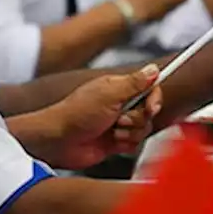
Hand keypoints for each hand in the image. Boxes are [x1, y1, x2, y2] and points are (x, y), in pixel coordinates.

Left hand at [37, 65, 163, 169]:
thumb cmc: (76, 114)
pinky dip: (125, 144)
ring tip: (112, 131)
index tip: (151, 107)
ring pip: (142, 129)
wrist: (58, 142)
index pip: (149, 89)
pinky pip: (134, 144)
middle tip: (120, 120)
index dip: (154, 99)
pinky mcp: (115, 141)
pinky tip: (111, 142)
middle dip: (137, 119)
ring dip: (129, 133)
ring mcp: (117, 124)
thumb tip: (153, 69)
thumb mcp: (109, 94)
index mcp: (118, 88)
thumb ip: (134, 83)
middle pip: (148, 112)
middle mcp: (119, 104)